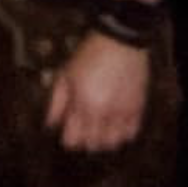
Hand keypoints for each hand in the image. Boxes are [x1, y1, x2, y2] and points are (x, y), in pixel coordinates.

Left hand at [44, 30, 148, 151]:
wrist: (118, 41)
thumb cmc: (90, 55)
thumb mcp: (65, 75)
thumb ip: (56, 102)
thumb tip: (50, 122)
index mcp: (82, 105)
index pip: (73, 140)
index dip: (68, 139)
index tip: (67, 133)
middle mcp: (102, 113)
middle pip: (92, 145)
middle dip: (85, 141)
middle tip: (82, 131)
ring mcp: (121, 112)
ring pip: (113, 143)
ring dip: (105, 141)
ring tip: (99, 131)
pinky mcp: (137, 108)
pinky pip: (131, 133)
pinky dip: (123, 135)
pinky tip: (116, 127)